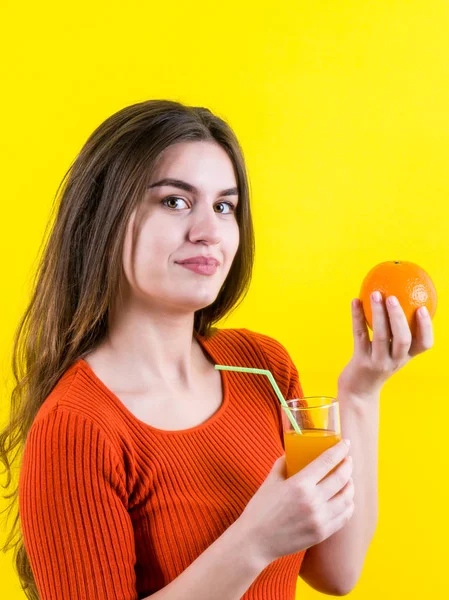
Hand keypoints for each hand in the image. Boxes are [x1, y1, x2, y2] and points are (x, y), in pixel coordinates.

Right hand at [238, 440, 353, 565]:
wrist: (255, 541)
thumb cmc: (260, 510)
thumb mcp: (270, 482)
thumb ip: (282, 465)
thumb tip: (290, 453)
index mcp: (299, 484)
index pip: (327, 461)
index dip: (340, 450)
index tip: (346, 443)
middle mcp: (313, 501)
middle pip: (341, 478)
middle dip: (347, 465)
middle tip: (347, 459)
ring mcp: (319, 519)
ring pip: (346, 498)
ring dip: (350, 486)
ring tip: (348, 480)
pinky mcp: (322, 534)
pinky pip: (343, 517)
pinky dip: (348, 506)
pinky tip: (346, 500)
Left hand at [337, 292, 433, 398]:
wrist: (358, 391)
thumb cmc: (376, 365)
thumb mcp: (390, 353)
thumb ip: (395, 335)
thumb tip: (396, 299)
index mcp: (405, 357)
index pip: (424, 344)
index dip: (426, 327)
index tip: (422, 308)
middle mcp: (395, 361)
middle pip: (403, 339)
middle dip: (398, 317)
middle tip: (392, 297)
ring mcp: (378, 362)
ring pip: (381, 336)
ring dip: (378, 313)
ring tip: (375, 294)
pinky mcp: (361, 361)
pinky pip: (360, 335)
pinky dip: (357, 317)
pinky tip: (355, 301)